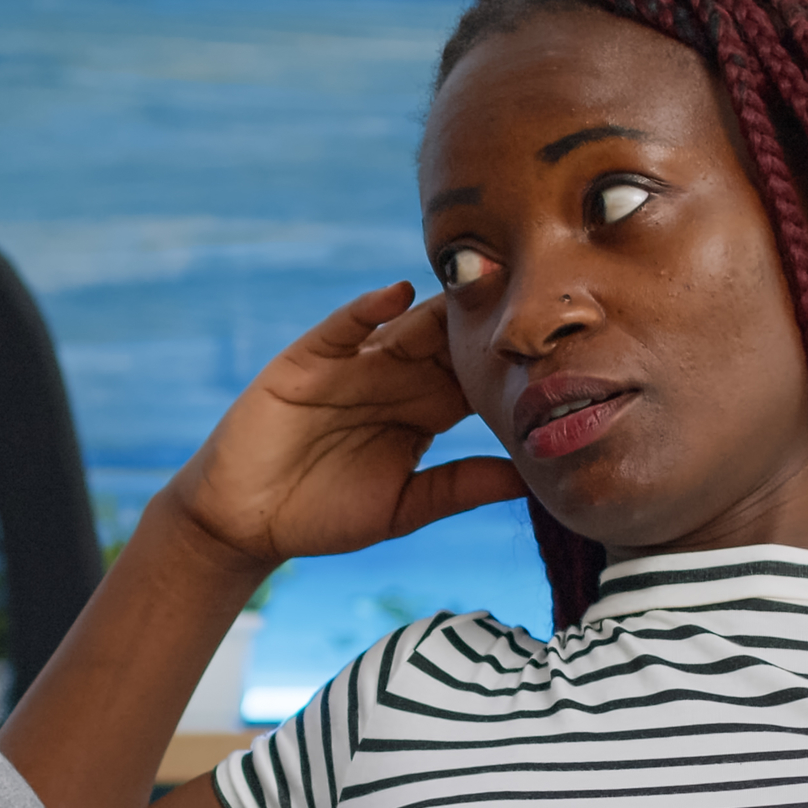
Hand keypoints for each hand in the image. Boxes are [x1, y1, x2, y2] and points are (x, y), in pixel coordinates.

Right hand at [154, 282, 522, 571]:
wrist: (246, 521)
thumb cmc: (323, 517)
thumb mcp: (404, 508)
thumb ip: (461, 487)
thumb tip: (531, 482)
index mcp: (422, 414)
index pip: (475, 382)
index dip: (511, 370)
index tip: (562, 356)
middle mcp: (393, 381)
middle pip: (449, 345)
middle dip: (485, 327)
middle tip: (535, 305)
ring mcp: (352, 366)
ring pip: (405, 329)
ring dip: (439, 308)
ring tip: (480, 285)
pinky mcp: (308, 361)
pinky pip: (342, 326)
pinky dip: (368, 308)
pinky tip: (399, 295)